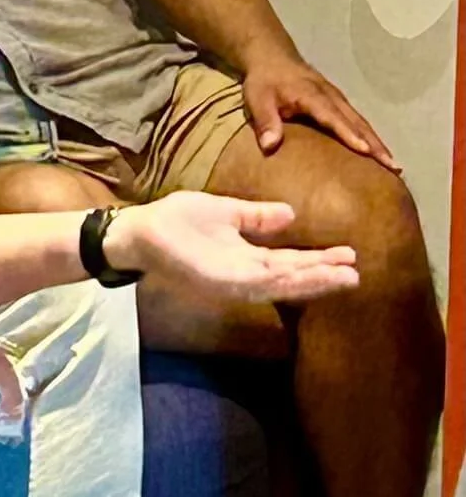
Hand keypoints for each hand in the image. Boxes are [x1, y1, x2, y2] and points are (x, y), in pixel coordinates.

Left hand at [106, 193, 358, 305]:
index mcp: (246, 257)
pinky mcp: (219, 281)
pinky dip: (284, 280)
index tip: (349, 254)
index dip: (319, 260)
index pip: (290, 262)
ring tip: (344, 276)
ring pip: (282, 284)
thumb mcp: (225, 212)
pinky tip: (305, 276)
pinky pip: (257, 282)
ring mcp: (232, 281)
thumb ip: (256, 216)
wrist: (139, 230)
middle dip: (324, 276)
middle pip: (292, 278)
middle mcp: (244, 274)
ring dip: (313, 281)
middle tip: (358, 273)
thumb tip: (291, 214)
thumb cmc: (176, 221)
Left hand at [242, 51, 397, 170]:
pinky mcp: (338, 102)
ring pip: (361, 122)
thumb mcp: (257, 99)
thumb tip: (270, 146)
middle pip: (356, 121)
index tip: (365, 151)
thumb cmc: (264, 81)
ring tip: (393, 166)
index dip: (349, 134)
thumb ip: (265, 121)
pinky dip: (370, 137)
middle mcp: (331, 97)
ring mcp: (337, 99)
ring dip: (378, 142)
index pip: (333, 117)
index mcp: (312, 96)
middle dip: (375, 144)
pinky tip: (378, 153)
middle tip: (393, 166)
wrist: (272, 57)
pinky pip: (358, 121)